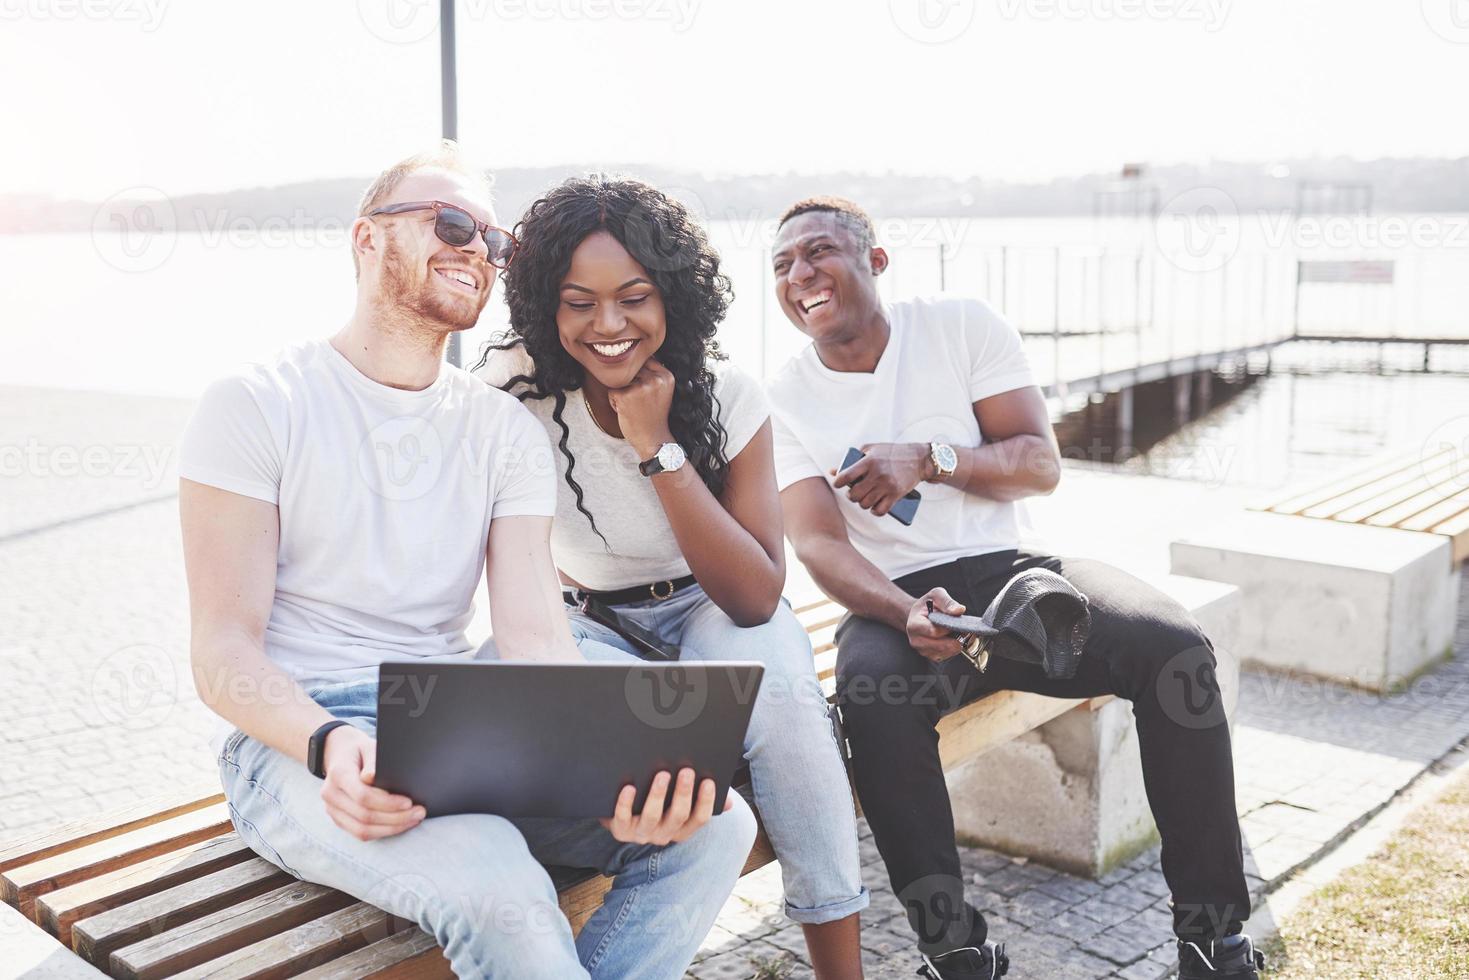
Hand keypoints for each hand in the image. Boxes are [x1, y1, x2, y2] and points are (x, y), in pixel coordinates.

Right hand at [318, 725, 424, 840]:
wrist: (340, 756)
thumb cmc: (360, 751)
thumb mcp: (368, 746)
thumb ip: (372, 761)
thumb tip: (372, 777)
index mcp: (338, 774)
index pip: (363, 796)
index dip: (387, 803)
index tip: (409, 802)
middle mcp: (331, 794)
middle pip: (364, 816)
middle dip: (395, 818)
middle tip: (419, 812)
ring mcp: (332, 809)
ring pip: (362, 830)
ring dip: (391, 828)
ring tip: (413, 820)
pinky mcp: (339, 819)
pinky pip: (360, 833)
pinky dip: (382, 832)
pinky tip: (400, 825)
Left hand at [599, 767, 729, 844]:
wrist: (622, 819)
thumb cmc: (658, 805)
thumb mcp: (680, 804)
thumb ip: (702, 800)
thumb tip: (729, 802)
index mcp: (682, 828)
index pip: (700, 819)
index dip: (706, 801)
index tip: (708, 781)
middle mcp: (664, 834)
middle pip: (678, 816)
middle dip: (683, 793)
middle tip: (686, 771)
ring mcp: (642, 834)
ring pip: (652, 817)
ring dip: (658, 795)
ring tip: (662, 774)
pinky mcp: (621, 830)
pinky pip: (623, 818)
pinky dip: (625, 804)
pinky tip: (629, 787)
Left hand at [607, 358, 676, 458]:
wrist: (653, 440)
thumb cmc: (654, 415)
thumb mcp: (662, 391)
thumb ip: (654, 373)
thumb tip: (634, 354)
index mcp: (666, 376)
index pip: (646, 360)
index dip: (640, 374)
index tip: (644, 391)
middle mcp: (655, 379)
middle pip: (632, 369)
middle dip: (630, 383)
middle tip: (638, 401)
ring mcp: (640, 387)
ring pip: (621, 379)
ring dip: (622, 391)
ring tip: (632, 406)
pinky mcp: (625, 396)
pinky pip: (612, 390)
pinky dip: (614, 401)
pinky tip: (625, 411)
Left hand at [831, 443, 932, 516]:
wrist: (918, 458)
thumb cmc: (892, 453)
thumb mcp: (871, 449)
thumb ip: (853, 459)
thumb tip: (833, 471)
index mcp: (869, 461)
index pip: (846, 476)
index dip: (838, 482)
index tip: (838, 484)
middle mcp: (877, 474)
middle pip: (854, 494)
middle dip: (851, 496)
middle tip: (854, 493)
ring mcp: (886, 486)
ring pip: (865, 504)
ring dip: (862, 503)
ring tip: (864, 499)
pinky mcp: (896, 494)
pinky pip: (880, 510)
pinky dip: (875, 511)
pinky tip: (874, 506)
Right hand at [906, 587, 966, 661]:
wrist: (919, 615)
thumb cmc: (927, 605)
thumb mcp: (936, 595)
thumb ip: (947, 601)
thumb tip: (959, 610)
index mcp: (914, 625)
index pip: (934, 632)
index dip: (948, 628)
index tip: (956, 621)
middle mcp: (916, 641)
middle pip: (942, 645)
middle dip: (956, 637)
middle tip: (963, 628)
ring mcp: (924, 651)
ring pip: (947, 652)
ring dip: (956, 643)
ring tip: (957, 631)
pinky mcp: (932, 656)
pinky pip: (948, 656)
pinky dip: (954, 648)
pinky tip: (953, 637)